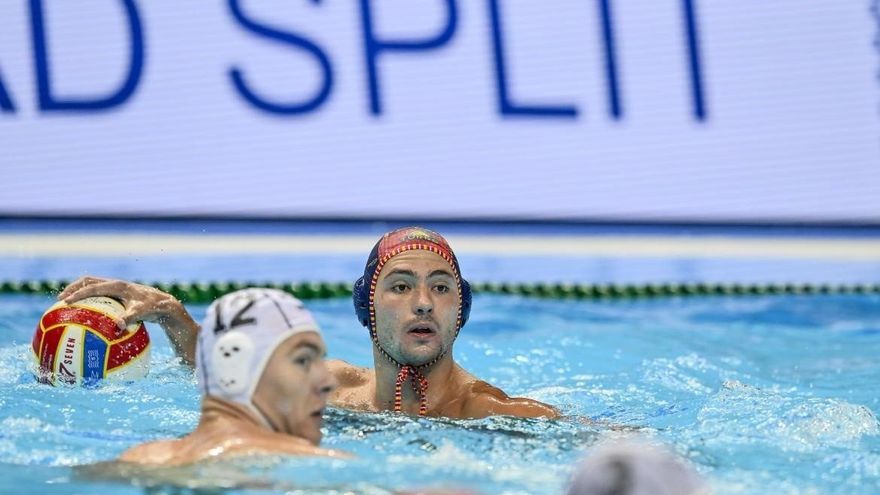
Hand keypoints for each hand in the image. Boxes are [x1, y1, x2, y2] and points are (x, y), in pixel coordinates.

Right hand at [59, 276, 199, 364]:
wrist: (164, 304)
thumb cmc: (153, 308)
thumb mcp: (141, 313)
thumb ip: (129, 318)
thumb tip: (117, 326)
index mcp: (118, 286)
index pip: (93, 287)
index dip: (78, 293)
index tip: (65, 302)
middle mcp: (115, 284)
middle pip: (88, 281)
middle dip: (73, 288)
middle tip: (60, 300)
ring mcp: (116, 288)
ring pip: (93, 285)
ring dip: (79, 291)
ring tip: (67, 303)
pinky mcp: (117, 294)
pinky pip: (99, 293)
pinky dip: (89, 299)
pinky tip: (84, 312)